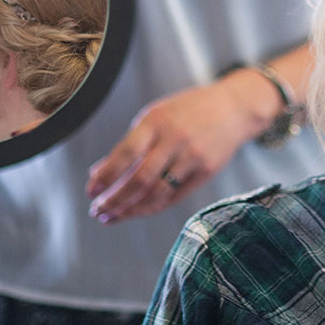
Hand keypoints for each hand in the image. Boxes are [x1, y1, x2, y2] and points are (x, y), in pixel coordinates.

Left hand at [85, 74, 269, 224]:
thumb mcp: (157, 116)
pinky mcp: (206, 170)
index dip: (105, 176)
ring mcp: (192, 156)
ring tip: (113, 216)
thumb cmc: (189, 111)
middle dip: (115, 199)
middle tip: (98, 211)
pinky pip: (175, 195)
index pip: (125, 153)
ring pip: (157, 192)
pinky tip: (139, 211)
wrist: (234, 108)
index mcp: (156, 121)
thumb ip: (131, 143)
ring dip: (131, 209)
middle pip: (139, 179)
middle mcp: (174, 139)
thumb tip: (98, 171)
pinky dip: (153, 206)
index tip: (90, 191)